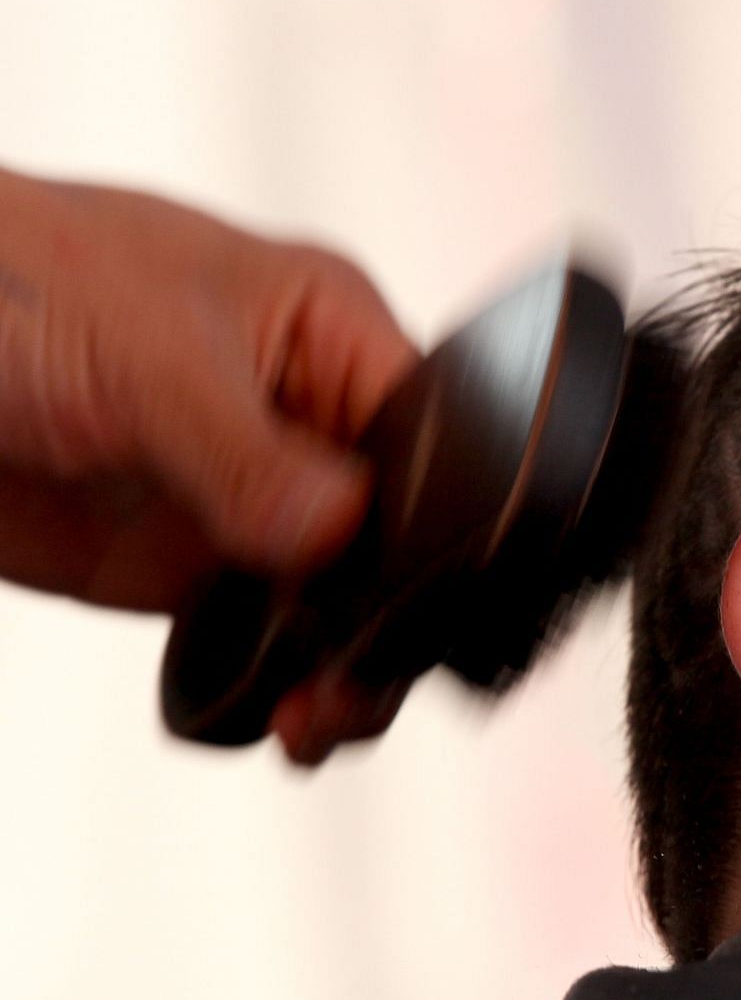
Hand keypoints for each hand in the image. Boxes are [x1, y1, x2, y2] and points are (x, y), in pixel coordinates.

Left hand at [0, 167, 418, 754]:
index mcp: (331, 336)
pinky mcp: (186, 564)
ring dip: (341, 668)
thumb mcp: (145, 355)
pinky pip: (262, 638)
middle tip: (356, 686)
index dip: (439, 527)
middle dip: (393, 620)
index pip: (435, 441)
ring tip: (313, 722)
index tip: (414, 608)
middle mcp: (307, 421)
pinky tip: (273, 720)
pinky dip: (275, 686)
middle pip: (400, 539)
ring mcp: (251, 499)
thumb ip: (246, 452)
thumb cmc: (10, 277)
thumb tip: (336, 533)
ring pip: (341, 602)